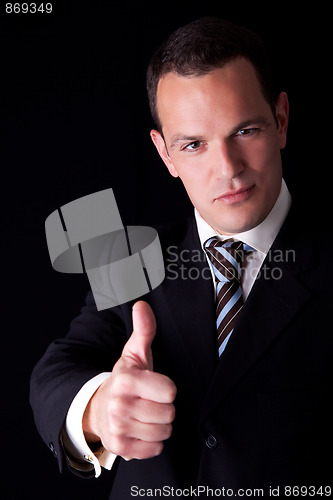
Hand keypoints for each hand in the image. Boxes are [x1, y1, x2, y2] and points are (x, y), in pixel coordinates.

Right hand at [82, 301, 176, 459]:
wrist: (98, 408)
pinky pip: (155, 449)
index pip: (170, 391)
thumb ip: (143, 329)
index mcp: (126, 381)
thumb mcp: (134, 354)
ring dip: (158, 425)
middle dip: (163, 407)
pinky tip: (140, 429)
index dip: (166, 388)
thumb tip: (142, 304)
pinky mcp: (120, 448)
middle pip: (168, 413)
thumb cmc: (124, 380)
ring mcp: (118, 429)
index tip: (153, 386)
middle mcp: (119, 406)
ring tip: (144, 415)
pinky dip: (151, 441)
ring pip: (164, 432)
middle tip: (148, 401)